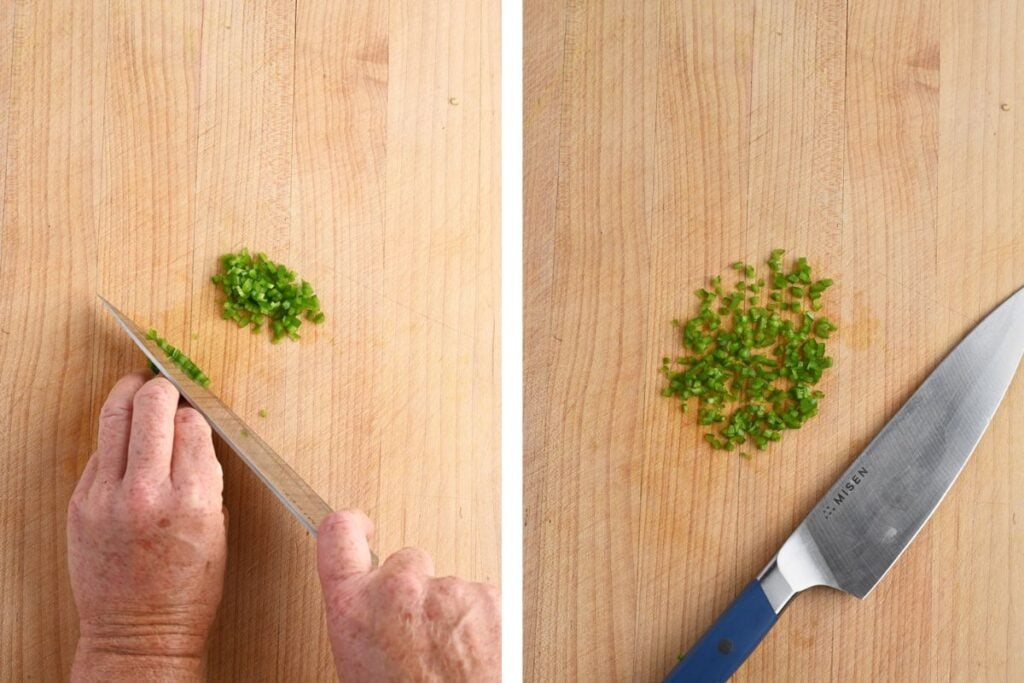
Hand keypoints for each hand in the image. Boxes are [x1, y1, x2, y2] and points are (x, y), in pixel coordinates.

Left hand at [67, 372, 225, 680]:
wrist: (139, 632)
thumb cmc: (188, 587)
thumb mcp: (217, 526)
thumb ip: (205, 474)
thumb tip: (194, 433)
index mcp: (193, 500)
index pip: (193, 425)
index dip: (196, 414)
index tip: (195, 413)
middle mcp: (147, 492)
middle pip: (152, 408)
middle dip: (163, 389)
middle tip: (166, 385)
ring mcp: (107, 497)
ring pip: (115, 417)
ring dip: (130, 395)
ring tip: (138, 387)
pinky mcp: (81, 503)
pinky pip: (98, 452)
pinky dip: (114, 440)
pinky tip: (124, 442)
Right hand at [316, 510, 500, 681]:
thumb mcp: (360, 667)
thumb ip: (365, 626)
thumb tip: (374, 623)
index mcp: (355, 609)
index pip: (338, 537)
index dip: (350, 526)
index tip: (360, 525)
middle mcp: (399, 588)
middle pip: (406, 563)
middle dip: (413, 591)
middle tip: (419, 636)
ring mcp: (447, 589)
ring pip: (449, 587)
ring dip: (450, 615)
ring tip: (450, 660)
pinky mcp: (490, 597)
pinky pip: (482, 601)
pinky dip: (481, 624)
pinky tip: (474, 657)